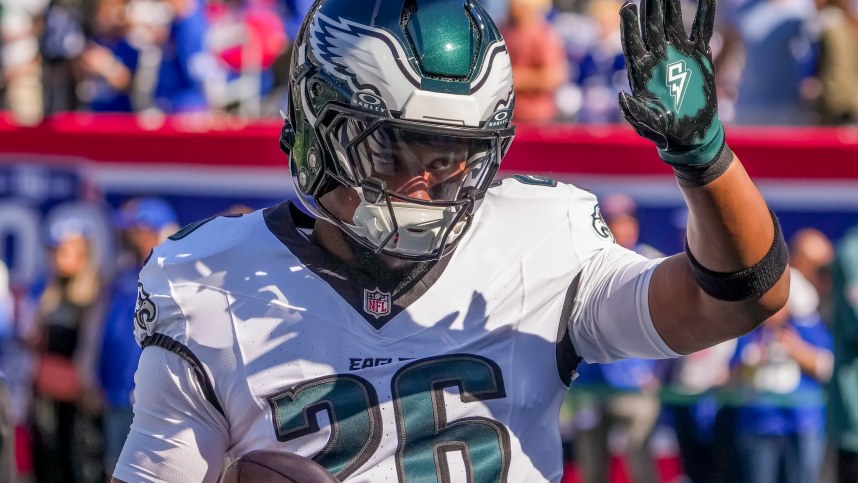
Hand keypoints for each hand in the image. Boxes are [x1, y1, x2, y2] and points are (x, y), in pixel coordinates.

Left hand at [618, 0, 723, 165]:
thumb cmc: (664, 132)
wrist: (690, 134)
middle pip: (651, 25)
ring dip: (672, 3)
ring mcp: (678, 53)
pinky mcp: (699, 56)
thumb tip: (622, 97)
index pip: (632, 42)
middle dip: (651, 5)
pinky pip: (702, 30)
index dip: (630, 24)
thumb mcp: (648, 125)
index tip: (628, 6)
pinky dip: (705, 13)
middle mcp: (658, 57)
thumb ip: (635, 112)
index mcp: (642, 71)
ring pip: (673, 21)